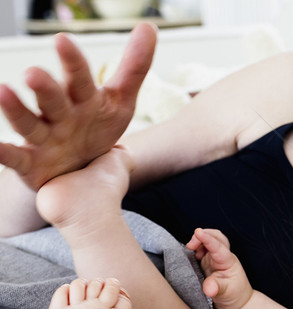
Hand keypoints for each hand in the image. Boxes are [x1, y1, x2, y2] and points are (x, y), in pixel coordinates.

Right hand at [0, 23, 155, 189]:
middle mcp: (58, 115)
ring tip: (2, 91)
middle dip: (45, 87)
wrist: (77, 167)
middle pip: (52, 99)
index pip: (78, 78)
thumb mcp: (120, 101)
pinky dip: (2, 152)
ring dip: (16, 110)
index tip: (63, 39)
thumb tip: (149, 26)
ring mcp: (43, 138)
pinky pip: (14, 158)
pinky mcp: (31, 163)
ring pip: (28, 123)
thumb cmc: (96, 127)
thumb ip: (134, 67)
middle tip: (34, 74)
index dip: (73, 62)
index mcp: (80, 99)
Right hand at [187, 228, 253, 308]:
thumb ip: (216, 289)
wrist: (238, 302)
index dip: (207, 238)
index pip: (218, 246)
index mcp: (228, 262)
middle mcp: (223, 257)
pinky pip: (204, 248)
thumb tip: (208, 288)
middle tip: (191, 245)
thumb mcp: (225, 294)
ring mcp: (216, 259)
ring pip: (211, 240)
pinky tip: (193, 253)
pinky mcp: (209, 262)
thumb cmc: (234, 296)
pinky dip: (197, 246)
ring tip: (191, 249)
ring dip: (200, 239)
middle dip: (204, 235)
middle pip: (217, 236)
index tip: (197, 232)